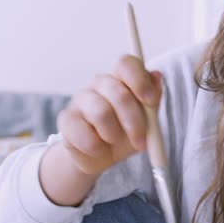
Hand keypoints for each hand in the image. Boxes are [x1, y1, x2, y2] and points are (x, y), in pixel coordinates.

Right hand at [57, 54, 161, 174]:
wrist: (101, 158)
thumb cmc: (126, 134)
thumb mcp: (147, 121)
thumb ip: (153, 99)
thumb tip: (157, 76)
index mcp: (121, 78)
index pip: (126, 64)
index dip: (139, 80)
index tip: (150, 101)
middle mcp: (99, 83)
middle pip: (118, 92)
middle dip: (134, 121)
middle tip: (142, 143)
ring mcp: (80, 99)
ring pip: (102, 113)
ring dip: (114, 135)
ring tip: (114, 143)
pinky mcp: (66, 119)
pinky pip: (84, 133)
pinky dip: (97, 148)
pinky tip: (98, 149)